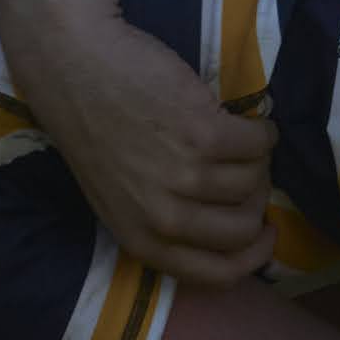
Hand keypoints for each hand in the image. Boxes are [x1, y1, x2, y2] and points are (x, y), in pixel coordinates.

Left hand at [18, 9, 275, 283]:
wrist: (73, 65)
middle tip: (248, 173)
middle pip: (244, 229)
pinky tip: (249, 123)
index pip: (218, 275)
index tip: (265, 233)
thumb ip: (162, 224)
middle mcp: (164, 217)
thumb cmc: (93, 127)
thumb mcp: (115, 198)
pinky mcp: (204, 134)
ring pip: (255, 182)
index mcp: (141, 239)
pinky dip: (263, 132)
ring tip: (238, 139)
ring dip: (257, 161)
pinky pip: (259, 144)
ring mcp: (185, 175)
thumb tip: (230, 231)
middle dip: (257, 202)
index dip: (253, 257)